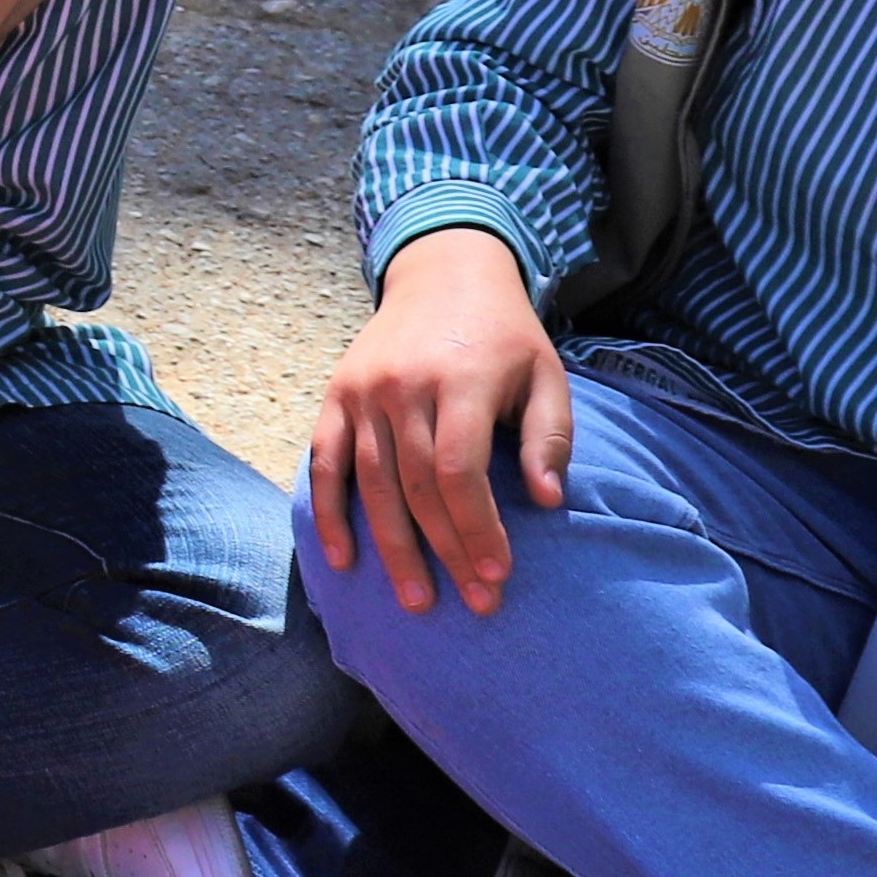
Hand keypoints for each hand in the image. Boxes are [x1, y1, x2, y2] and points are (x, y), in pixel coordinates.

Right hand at [307, 228, 575, 615]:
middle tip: (469, 604)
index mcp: (461, 380)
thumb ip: (550, 436)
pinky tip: (344, 559)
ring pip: (372, 484)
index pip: (460, 471)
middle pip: (418, 486)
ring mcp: (364, 392)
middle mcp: (404, 387)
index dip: (477, 529)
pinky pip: (325, 462)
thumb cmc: (504, 335)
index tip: (497, 576)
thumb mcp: (546, 374)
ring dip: (392, 548)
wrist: (444, 272)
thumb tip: (545, 501)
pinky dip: (329, 512)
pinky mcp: (336, 396)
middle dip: (445, 552)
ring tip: (416, 599)